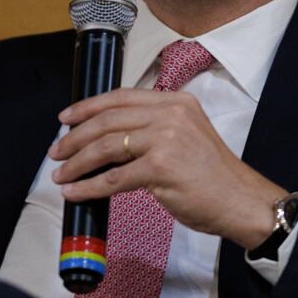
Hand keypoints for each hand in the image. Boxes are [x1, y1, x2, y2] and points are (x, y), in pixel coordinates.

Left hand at [48, 89, 286, 248]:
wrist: (240, 201)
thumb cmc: (211, 176)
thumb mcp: (185, 136)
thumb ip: (153, 129)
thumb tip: (107, 138)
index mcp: (176, 102)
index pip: (121, 97)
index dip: (88, 106)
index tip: (65, 118)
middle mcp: (171, 115)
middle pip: (108, 120)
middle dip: (75, 136)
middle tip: (57, 151)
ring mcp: (166, 140)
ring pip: (106, 147)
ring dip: (77, 162)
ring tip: (61, 174)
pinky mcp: (161, 168)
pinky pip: (113, 177)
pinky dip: (89, 187)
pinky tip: (76, 192)